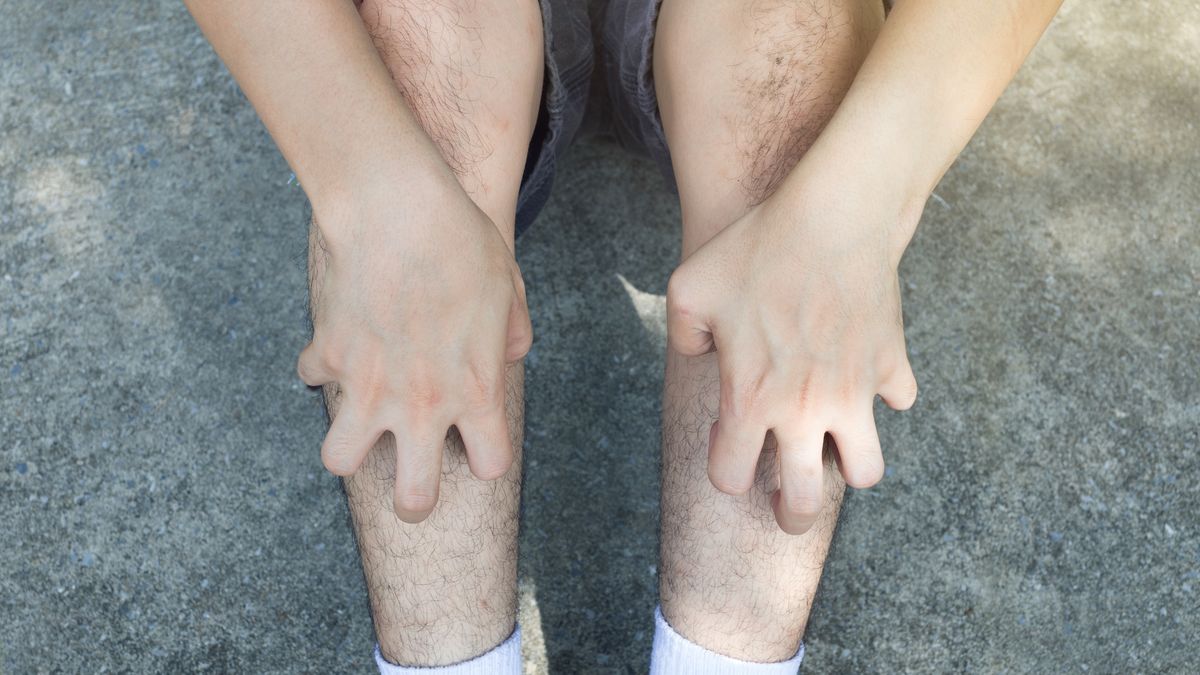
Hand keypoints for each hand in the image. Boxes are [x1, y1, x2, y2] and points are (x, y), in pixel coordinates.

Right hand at [298, 177, 531, 522]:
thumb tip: (512, 353)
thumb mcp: (508, 289)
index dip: (486, 456)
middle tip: (412, 483)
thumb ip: (513, 333)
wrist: (399, 210)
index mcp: (476, 393)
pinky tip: (341, 343)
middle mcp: (422, 404)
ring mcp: (370, 386)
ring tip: (362, 424)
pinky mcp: (330, 355)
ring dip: (349, 446)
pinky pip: (315, 378)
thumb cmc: (463, 243)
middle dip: (413, 500)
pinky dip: (324, 366)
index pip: (490, 467)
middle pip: (413, 497)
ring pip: (340, 460)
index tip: (478, 439)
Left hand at [665, 183, 918, 534]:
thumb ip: (683, 336)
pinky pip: (899, 401)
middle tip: (787, 506)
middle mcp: (805, 410)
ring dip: (849, 465)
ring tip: (834, 446)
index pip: (731, 478)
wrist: (832, 218)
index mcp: (751, 400)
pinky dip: (885, 395)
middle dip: (790, 514)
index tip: (730, 446)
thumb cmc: (754, 250)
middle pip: (804, 502)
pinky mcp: (892, 366)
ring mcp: (855, 392)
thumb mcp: (689, 289)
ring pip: (867, 471)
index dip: (726, 468)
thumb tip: (701, 359)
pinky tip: (864, 372)